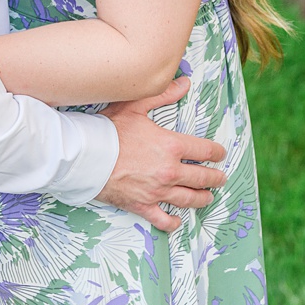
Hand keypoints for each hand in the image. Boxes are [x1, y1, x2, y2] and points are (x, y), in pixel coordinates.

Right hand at [95, 78, 226, 232]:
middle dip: (215, 177)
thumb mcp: (134, 106)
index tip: (220, 153)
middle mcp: (170, 171)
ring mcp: (158, 191)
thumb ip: (162, 94)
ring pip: (190, 199)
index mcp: (171, 146)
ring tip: (208, 196)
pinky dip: (173, 222)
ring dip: (203, 198)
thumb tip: (184, 83)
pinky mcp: (143, 205)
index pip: (205, 151)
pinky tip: (178, 220)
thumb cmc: (107, 129)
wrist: (84, 156)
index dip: (216, 152)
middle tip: (220, 177)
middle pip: (203, 178)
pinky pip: (164, 220)